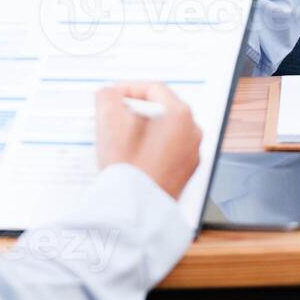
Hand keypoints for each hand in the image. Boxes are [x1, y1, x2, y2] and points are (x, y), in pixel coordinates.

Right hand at [95, 83, 202, 197]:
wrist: (136, 211)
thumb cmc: (128, 169)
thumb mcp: (109, 122)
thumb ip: (107, 97)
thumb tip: (108, 94)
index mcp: (180, 115)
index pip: (154, 89)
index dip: (128, 88)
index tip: (113, 96)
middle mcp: (192, 133)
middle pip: (161, 109)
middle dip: (136, 109)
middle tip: (115, 115)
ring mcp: (191, 154)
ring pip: (165, 130)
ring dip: (143, 129)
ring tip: (121, 138)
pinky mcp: (185, 172)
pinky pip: (168, 150)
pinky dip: (151, 147)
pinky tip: (132, 156)